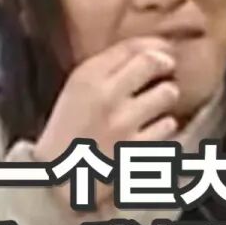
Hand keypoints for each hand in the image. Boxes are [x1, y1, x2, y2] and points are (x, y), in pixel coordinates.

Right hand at [34, 37, 181, 208]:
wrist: (57, 179)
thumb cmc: (66, 133)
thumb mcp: (75, 91)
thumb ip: (106, 70)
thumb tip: (149, 50)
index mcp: (86, 77)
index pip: (131, 47)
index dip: (154, 45)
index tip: (163, 49)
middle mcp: (106, 95)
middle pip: (153, 62)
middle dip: (165, 64)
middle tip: (167, 70)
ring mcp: (124, 123)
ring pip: (167, 93)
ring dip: (165, 97)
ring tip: (156, 105)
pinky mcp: (137, 149)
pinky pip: (168, 126)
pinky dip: (164, 127)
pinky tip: (153, 130)